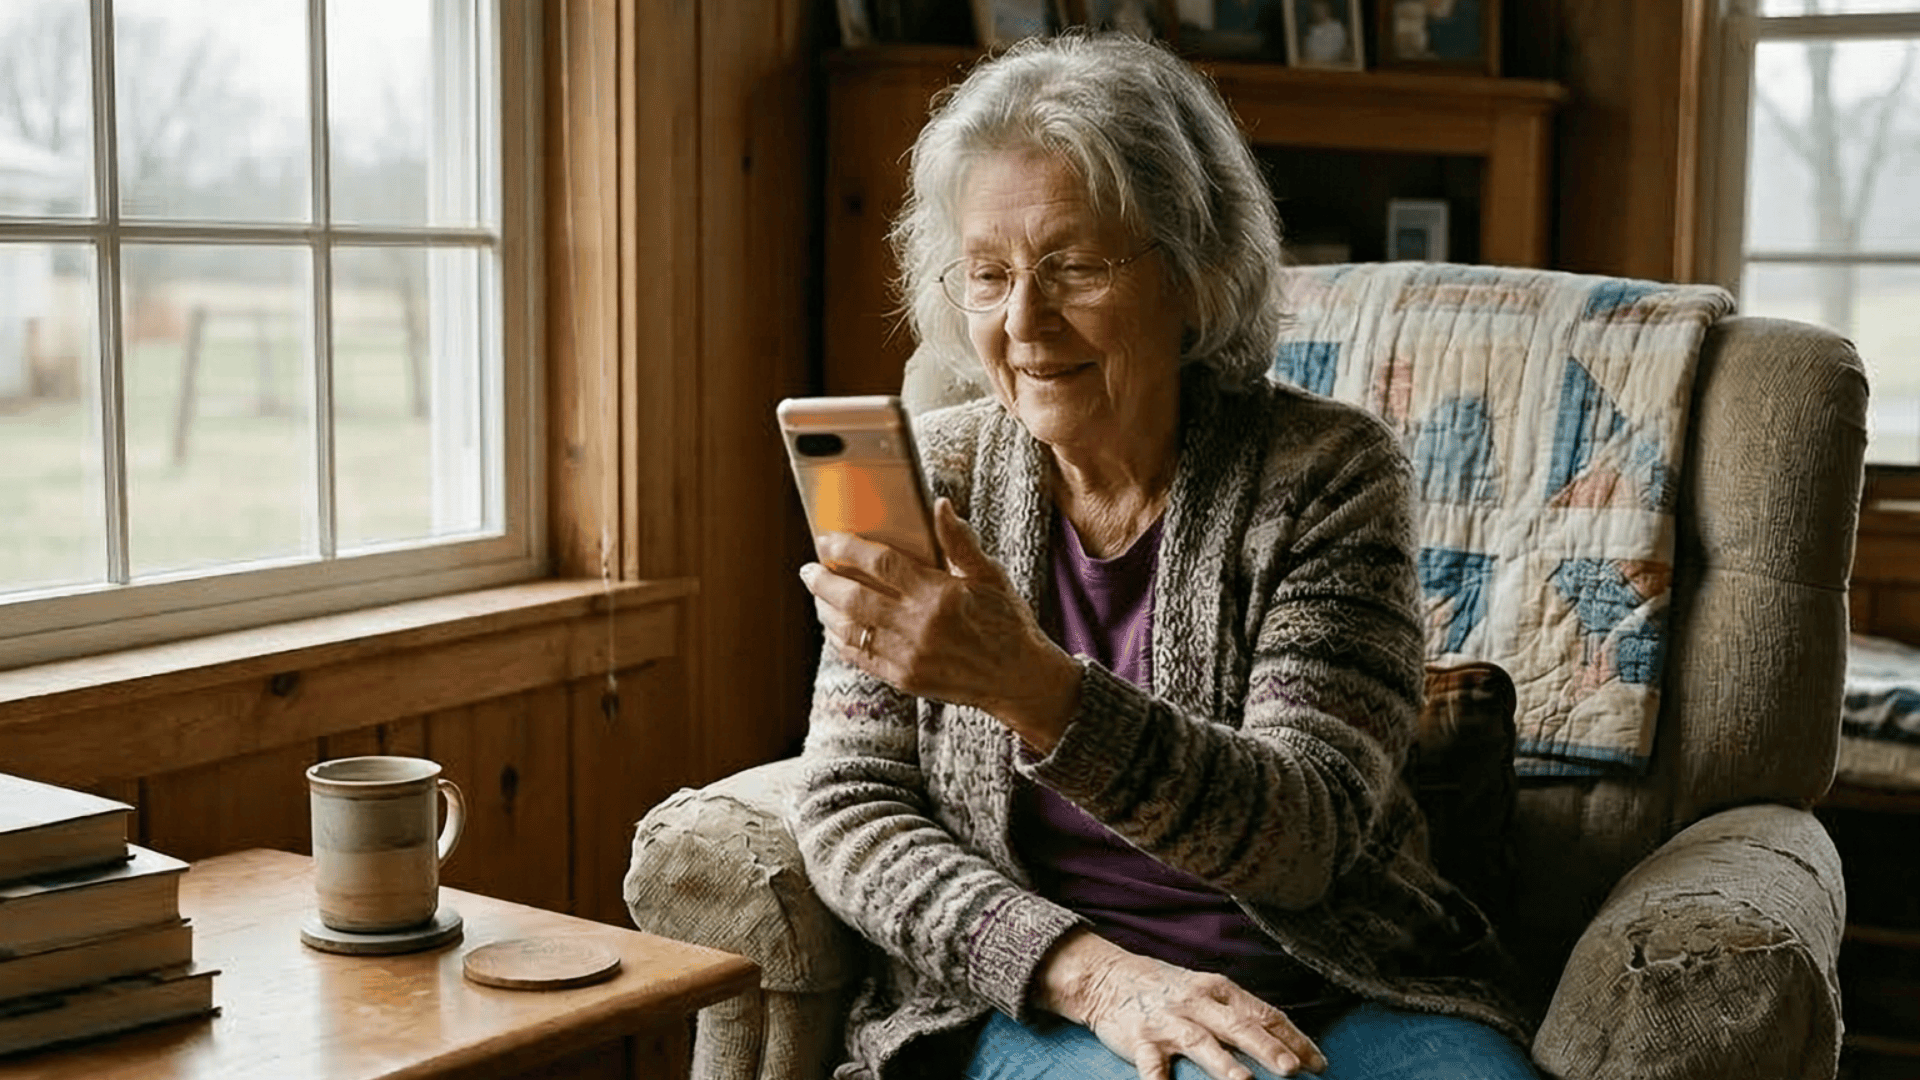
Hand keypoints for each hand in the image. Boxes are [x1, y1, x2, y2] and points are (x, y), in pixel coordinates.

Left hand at [799, 497, 1080, 749]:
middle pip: (853, 597)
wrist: (1018, 679)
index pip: (881, 563)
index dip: (847, 548)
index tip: (828, 538)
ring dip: (825, 610)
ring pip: (849, 629)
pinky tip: (834, 627)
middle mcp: (920, 626)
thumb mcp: (990, 576)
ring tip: (818, 595)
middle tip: (809, 568)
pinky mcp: (904, 679)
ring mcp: (909, 656)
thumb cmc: (1006, 622)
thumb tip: (940, 505)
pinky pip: (859, 657)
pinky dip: (840, 640)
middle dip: (823, 580)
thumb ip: (960, 542)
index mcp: (940, 594)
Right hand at [1037, 929, 1325, 1079]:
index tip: (1318, 1063)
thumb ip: (1241, 1013)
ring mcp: (1169, 1021)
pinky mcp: (1141, 1039)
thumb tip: (1287, 1041)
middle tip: (1295, 1070)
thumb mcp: (1207, 991)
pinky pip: (1152, 1064)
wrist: (1107, 976)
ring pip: (1201, 1043)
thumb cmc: (1167, 989)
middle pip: (1239, 1026)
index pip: (1264, 1014)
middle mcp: (1198, 1003)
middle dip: (1269, 1049)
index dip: (1293, 1039)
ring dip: (1224, 1064)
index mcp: (1220, 989)